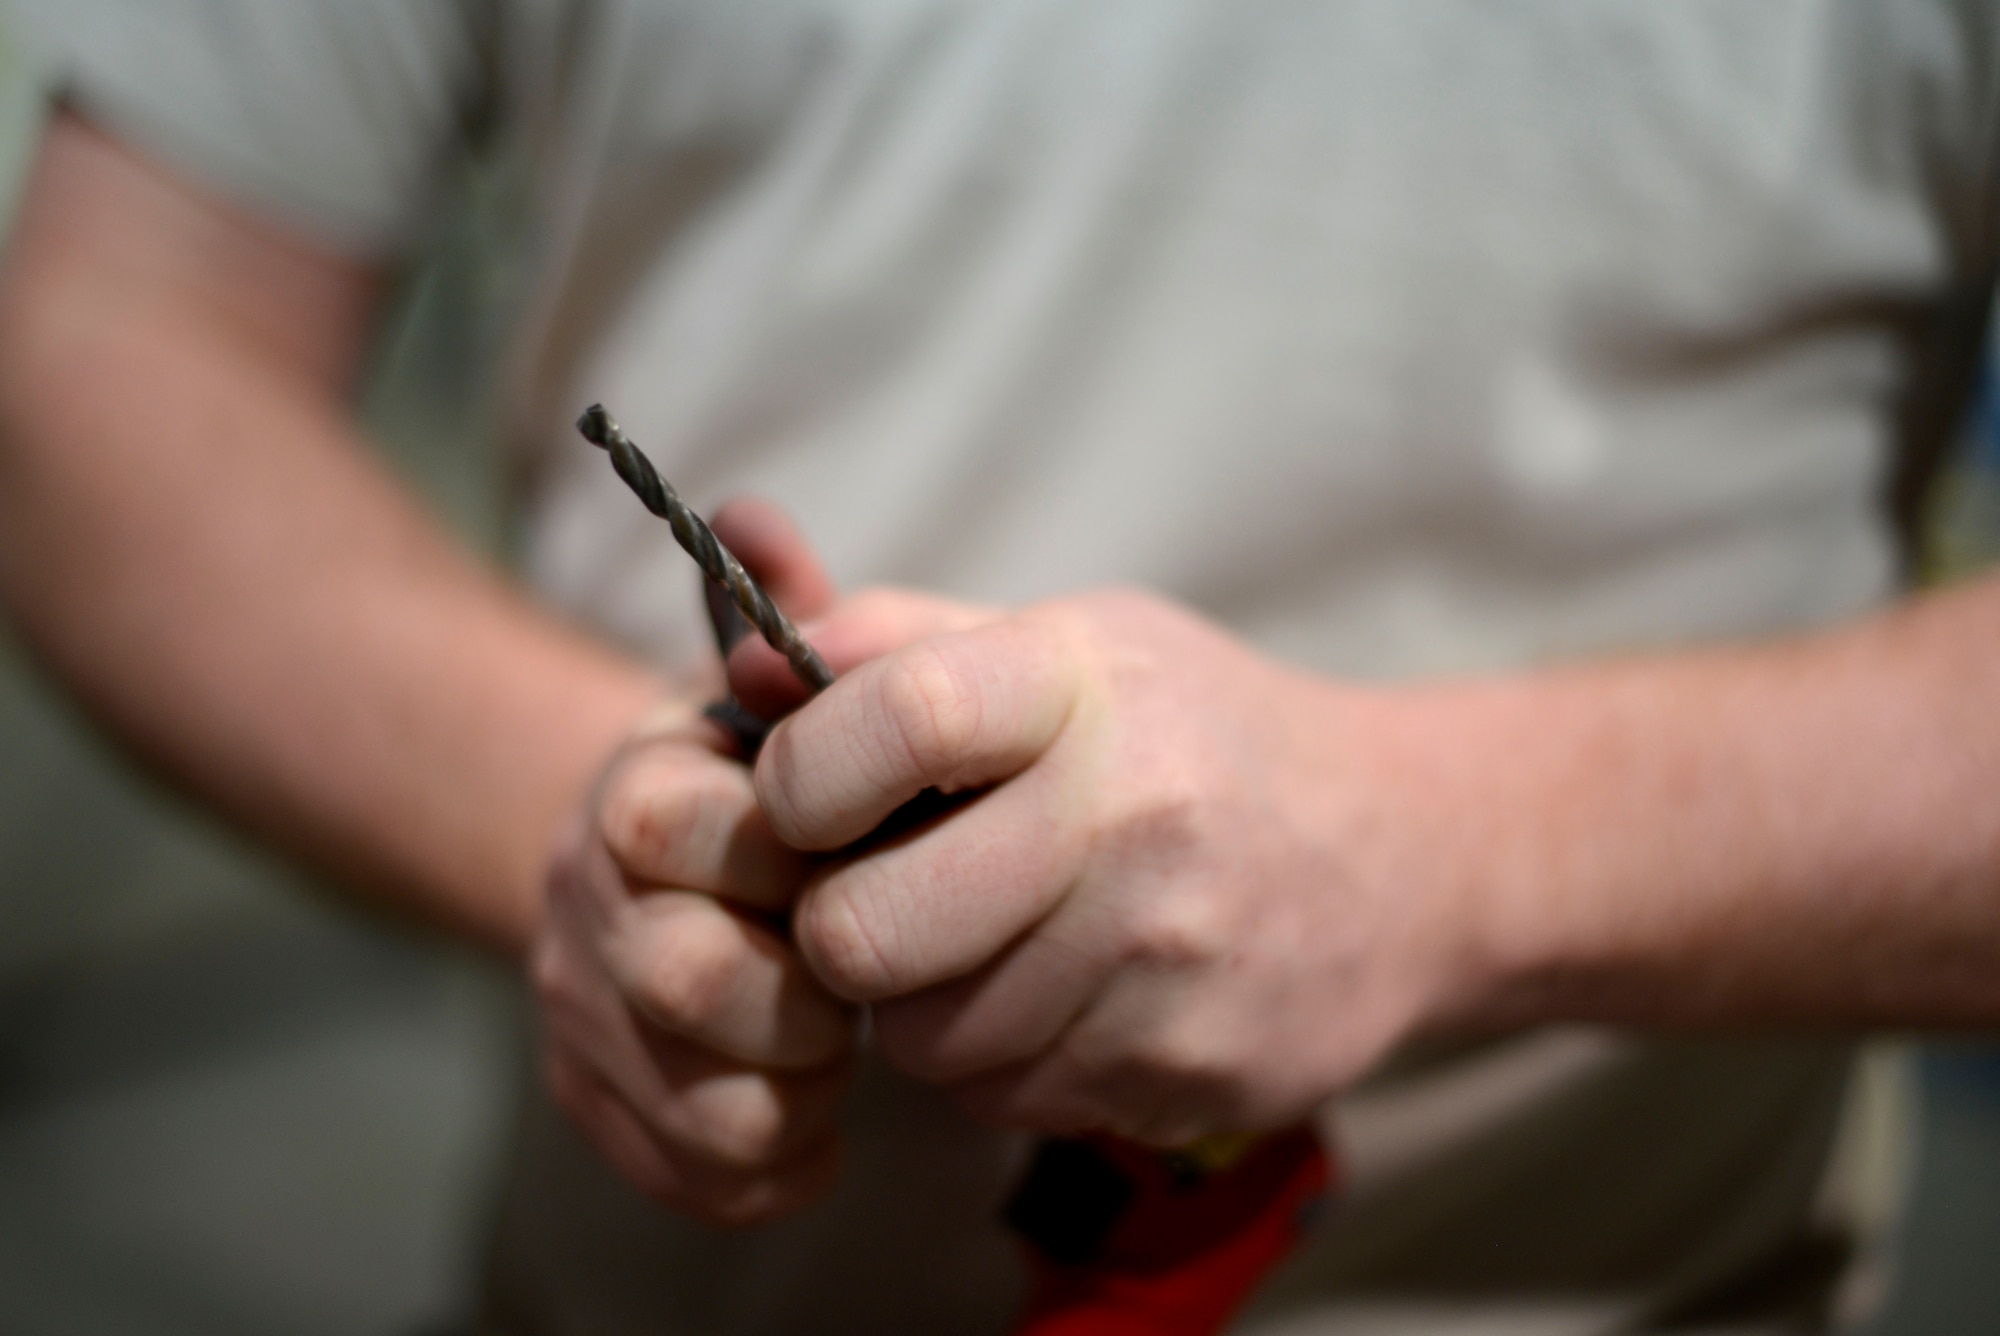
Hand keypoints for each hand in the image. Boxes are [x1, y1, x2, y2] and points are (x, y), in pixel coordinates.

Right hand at [531, 500, 858, 1223]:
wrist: (672, 864)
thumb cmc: (764, 777)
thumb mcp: (778, 692)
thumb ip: (782, 613)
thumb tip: (749, 512)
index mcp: (637, 789)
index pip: (678, 827)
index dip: (783, 855)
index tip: (846, 855)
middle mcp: (587, 900)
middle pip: (690, 979)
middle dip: (806, 995)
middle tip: (862, 980)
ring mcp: (581, 1010)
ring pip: (709, 1103)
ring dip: (803, 1087)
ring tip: (842, 1047)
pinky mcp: (598, 1101)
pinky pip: (702, 1175)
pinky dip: (779, 1161)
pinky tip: (816, 1120)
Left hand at [740, 588, 1481, 1146]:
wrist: (1409, 858)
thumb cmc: (1200, 733)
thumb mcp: (1072, 645)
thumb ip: (898, 642)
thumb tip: (739, 657)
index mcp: (1090, 689)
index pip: (894, 719)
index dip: (800, 772)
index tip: (803, 795)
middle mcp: (1134, 823)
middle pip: (868, 933)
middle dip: (835, 928)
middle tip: (875, 896)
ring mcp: (1168, 966)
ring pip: (927, 1039)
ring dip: (920, 1001)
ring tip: (984, 939)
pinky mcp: (1188, 1075)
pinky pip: (1006, 1099)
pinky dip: (1000, 1057)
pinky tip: (1057, 991)